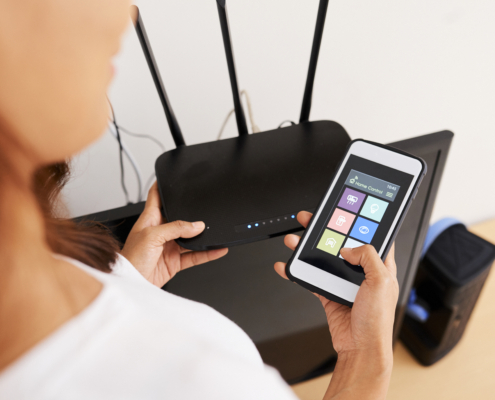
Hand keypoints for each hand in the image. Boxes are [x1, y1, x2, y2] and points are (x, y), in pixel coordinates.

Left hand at [121, 183, 227, 286]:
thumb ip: (176, 228)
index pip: (156, 196)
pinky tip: (216, 249)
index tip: (171, 176)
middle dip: (192, 214)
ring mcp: (168, 246)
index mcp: (150, 219)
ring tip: (215, 232)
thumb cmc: (131, 259)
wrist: (131, 283)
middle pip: (180, 218)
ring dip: (202, 236)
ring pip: (190, 238)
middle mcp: (160, 231)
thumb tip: (197, 225)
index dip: (162, 185)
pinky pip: (195, 255)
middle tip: (205, 211)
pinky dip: (207, 253)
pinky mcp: (175, 261)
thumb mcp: (152, 236)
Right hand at [274, 211, 397, 399]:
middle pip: (340, 243)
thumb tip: (348, 248)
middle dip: (324, 230)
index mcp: (380, 266)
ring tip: (294, 239)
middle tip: (310, 219)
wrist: (359, 349)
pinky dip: (297, 272)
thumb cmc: (377, 322)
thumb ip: (367, 257)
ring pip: (322, 258)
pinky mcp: (328, 293)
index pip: (371, 237)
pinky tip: (287, 266)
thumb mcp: (381, 282)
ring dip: (306, 248)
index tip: (346, 211)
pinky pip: (311, 277)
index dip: (359, 223)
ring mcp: (343, 282)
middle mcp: (362, 272)